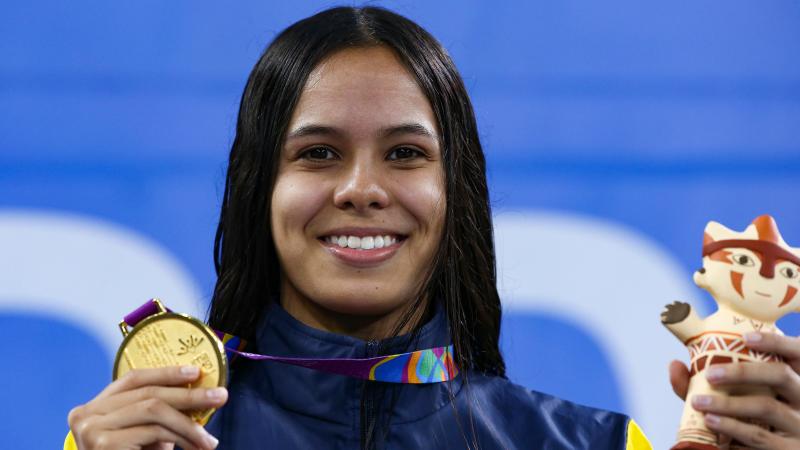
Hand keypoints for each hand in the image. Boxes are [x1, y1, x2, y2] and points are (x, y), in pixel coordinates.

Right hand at [68, 366, 226, 449]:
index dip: (166, 373)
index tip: (196, 372)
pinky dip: (181, 437)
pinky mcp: (104, 444)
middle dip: (189, 395)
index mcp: (94, 407)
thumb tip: (199, 393)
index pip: (133, 379)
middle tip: (219, 396)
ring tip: (209, 438)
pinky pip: (154, 431)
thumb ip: (158, 412)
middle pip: (147, 393)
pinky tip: (195, 447)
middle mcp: (86, 414)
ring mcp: (92, 428)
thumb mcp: (143, 433)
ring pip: (154, 410)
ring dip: (189, 423)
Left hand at [669, 332, 799, 448]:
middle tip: (710, 374)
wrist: (760, 449)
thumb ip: (701, 382)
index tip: (746, 337)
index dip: (776, 341)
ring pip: (766, 406)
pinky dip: (732, 429)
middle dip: (743, 371)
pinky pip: (760, 437)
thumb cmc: (744, 419)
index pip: (796, 352)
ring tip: (699, 403)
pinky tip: (712, 423)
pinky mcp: (791, 449)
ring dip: (728, 404)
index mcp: (792, 379)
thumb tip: (675, 365)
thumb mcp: (727, 398)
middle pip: (781, 375)